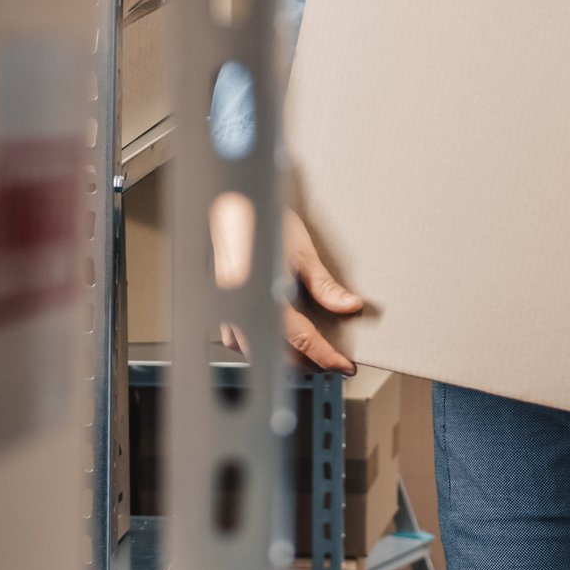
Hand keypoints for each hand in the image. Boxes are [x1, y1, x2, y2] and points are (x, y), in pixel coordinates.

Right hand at [211, 203, 363, 374]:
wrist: (231, 204)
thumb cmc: (260, 221)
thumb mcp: (301, 251)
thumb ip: (324, 285)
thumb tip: (348, 306)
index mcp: (263, 295)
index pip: (301, 340)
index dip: (326, 356)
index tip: (343, 365)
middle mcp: (241, 308)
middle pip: (278, 353)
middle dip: (308, 361)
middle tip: (332, 359)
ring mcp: (227, 309)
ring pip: (257, 350)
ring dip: (284, 355)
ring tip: (310, 349)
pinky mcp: (221, 306)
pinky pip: (241, 338)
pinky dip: (263, 343)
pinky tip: (276, 335)